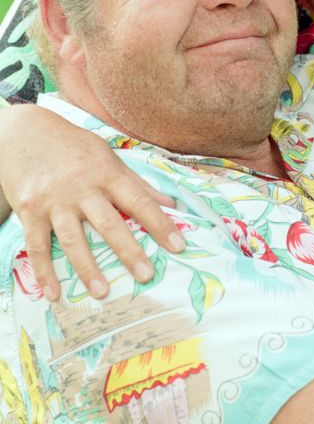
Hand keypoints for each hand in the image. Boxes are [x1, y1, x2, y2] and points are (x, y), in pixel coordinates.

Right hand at [0, 105, 185, 299]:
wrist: (24, 131)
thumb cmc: (73, 146)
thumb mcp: (108, 156)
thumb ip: (137, 183)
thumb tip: (170, 204)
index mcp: (107, 174)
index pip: (140, 201)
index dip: (161, 224)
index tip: (179, 245)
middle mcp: (82, 188)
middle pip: (109, 224)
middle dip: (129, 251)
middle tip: (146, 275)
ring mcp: (55, 201)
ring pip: (73, 239)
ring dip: (87, 268)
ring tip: (102, 292)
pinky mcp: (29, 210)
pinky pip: (37, 245)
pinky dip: (44, 271)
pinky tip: (54, 293)